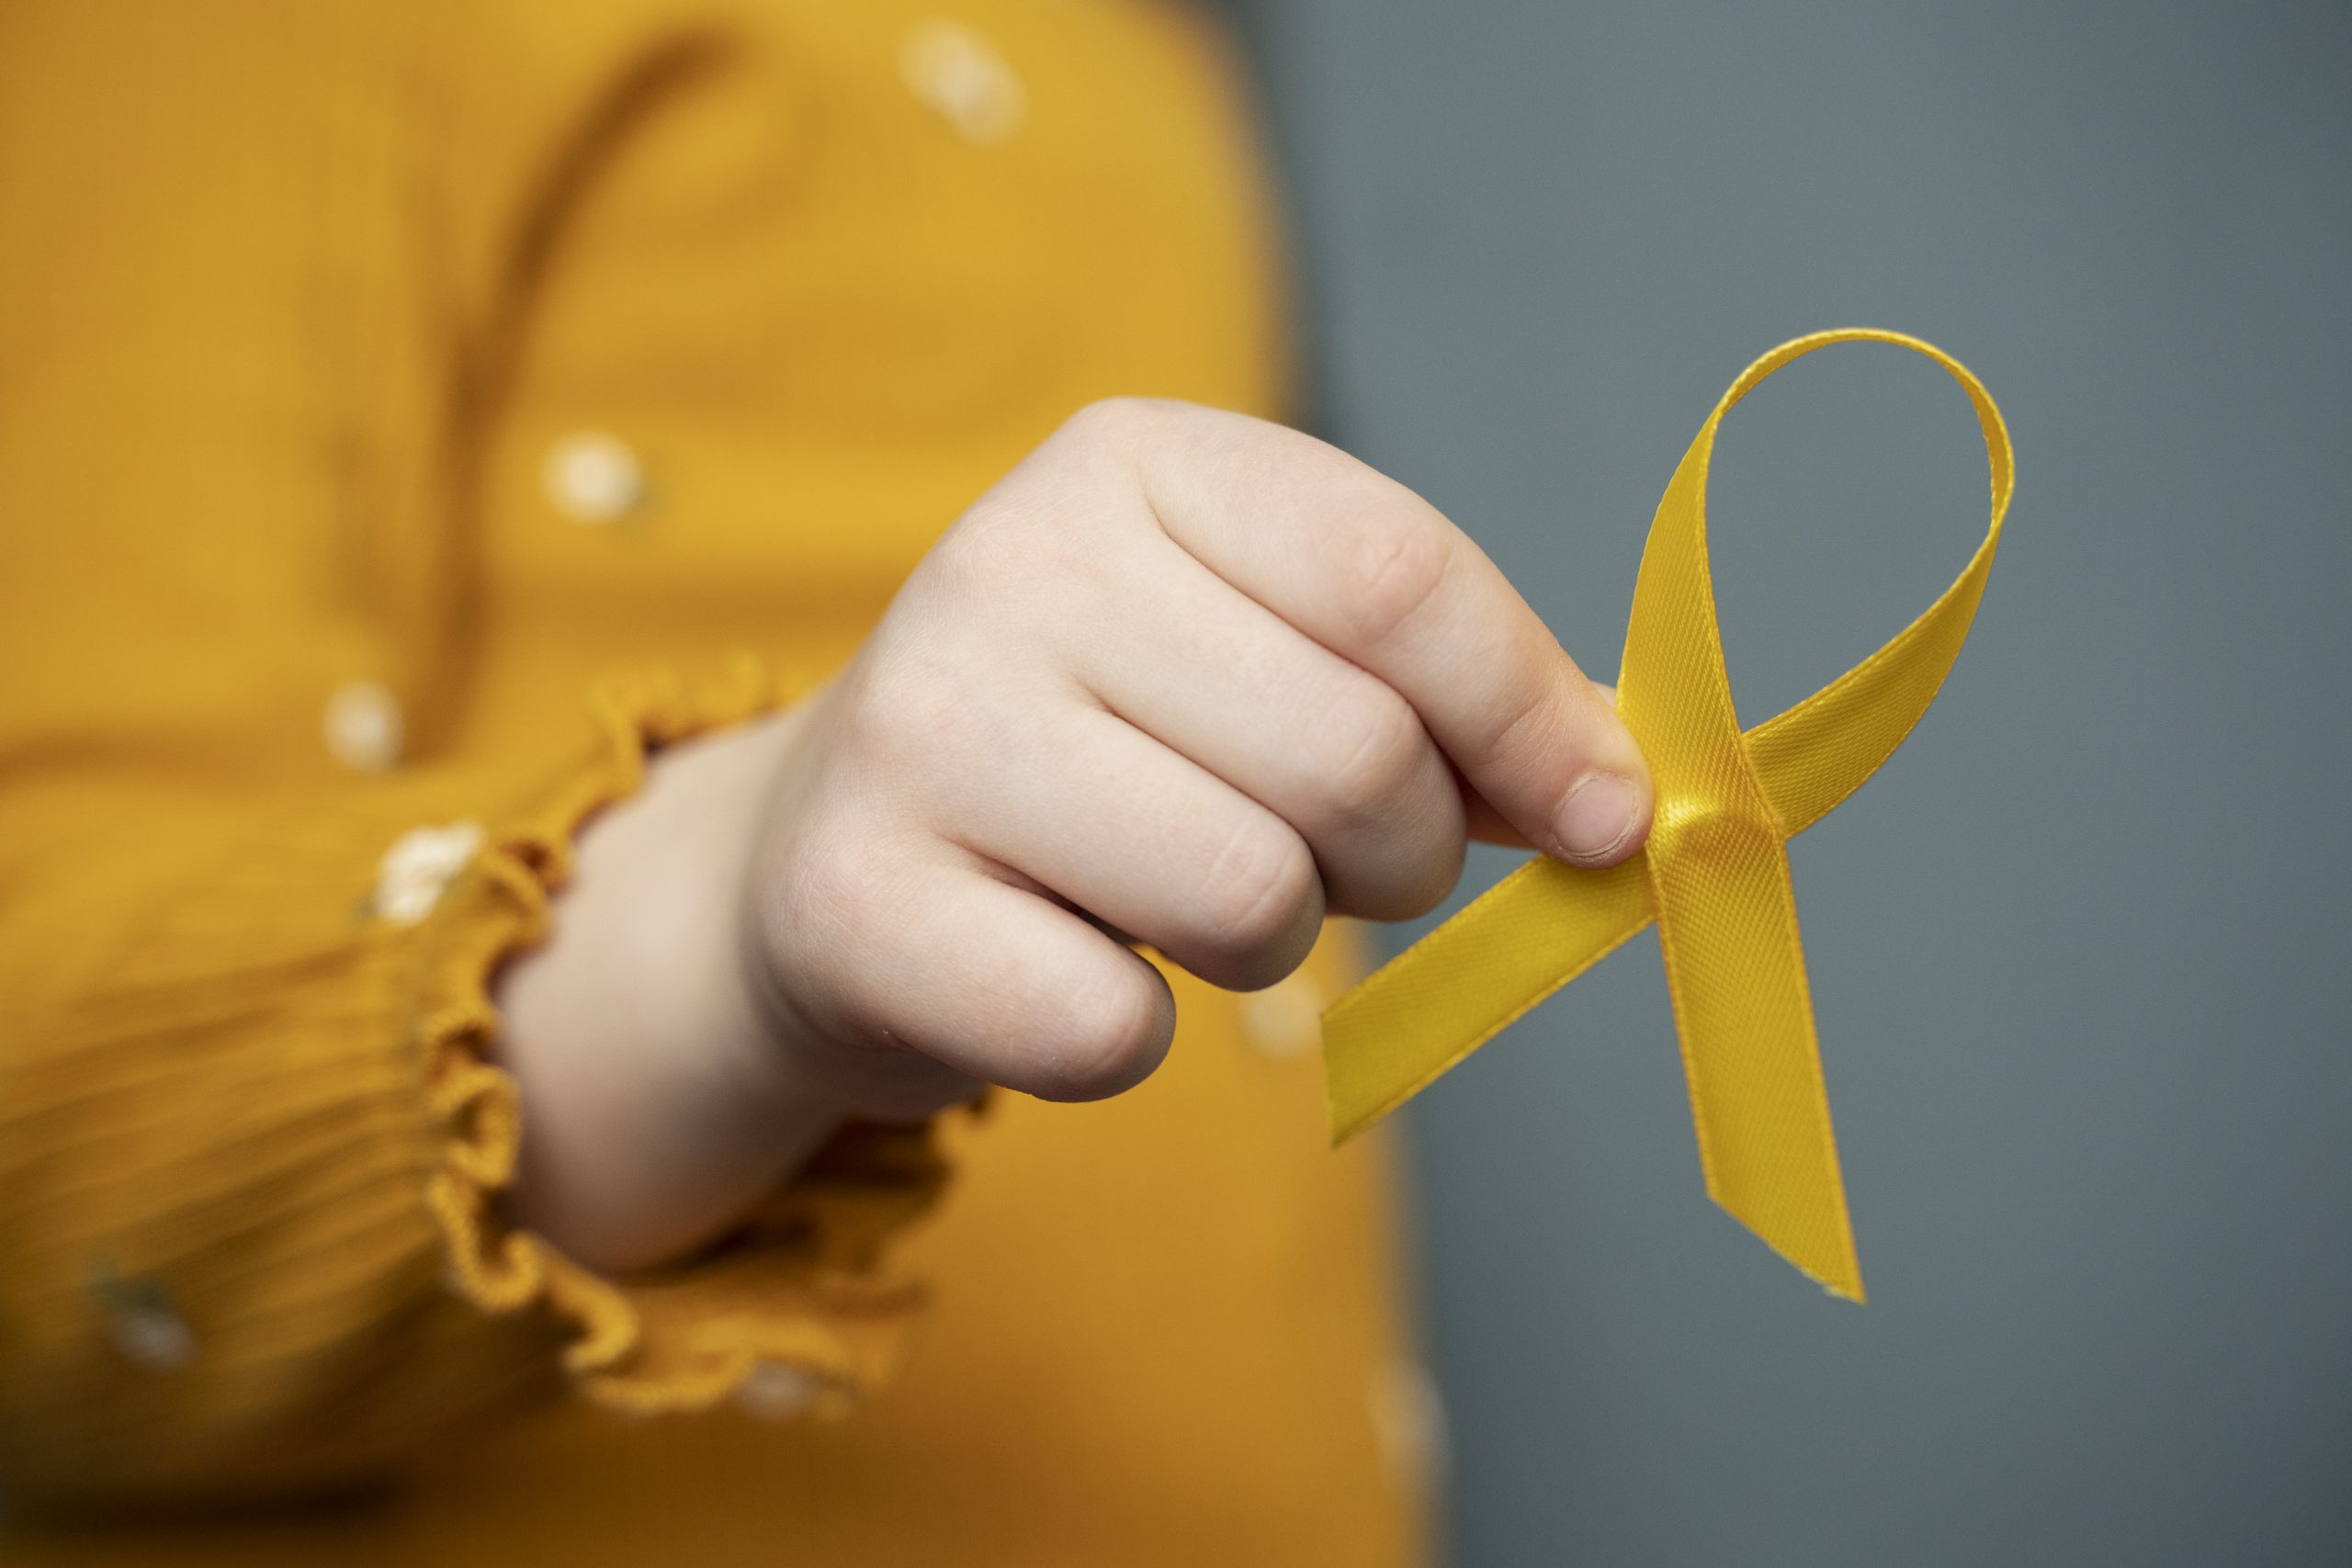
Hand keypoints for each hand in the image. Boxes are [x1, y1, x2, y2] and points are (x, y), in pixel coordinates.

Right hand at [498, 400, 1652, 1270]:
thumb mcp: (1257, 650)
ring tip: (1181, 901)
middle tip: (1331, 864)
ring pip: (1249, 897)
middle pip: (1351, 753)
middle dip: (1396, 855)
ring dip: (1269, 943)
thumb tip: (1613, 794)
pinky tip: (1060, 968)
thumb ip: (1436, 691)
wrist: (824, 857)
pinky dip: (1127, 1038)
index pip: (1393, 574)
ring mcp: (919, 728)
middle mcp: (1009, 560)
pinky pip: (1114, 1031)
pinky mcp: (857, 903)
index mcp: (1133, 460)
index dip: (1528, 715)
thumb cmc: (1096, 749)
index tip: (1598, 816)